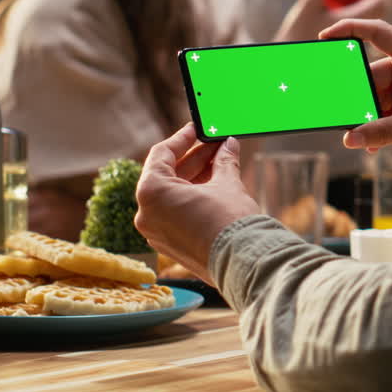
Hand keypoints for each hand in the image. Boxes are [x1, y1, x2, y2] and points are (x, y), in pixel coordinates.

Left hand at [134, 124, 260, 285]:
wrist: (244, 263)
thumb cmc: (231, 223)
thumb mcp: (227, 184)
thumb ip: (223, 161)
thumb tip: (228, 145)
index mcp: (152, 193)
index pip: (162, 154)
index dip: (183, 138)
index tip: (198, 129)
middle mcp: (146, 214)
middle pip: (166, 175)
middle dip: (194, 159)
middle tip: (217, 145)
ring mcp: (156, 233)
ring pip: (172, 195)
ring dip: (195, 177)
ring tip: (222, 162)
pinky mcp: (170, 245)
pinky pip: (175, 213)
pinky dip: (192, 197)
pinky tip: (215, 186)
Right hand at [319, 19, 391, 160]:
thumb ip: (380, 132)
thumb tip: (350, 139)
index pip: (376, 32)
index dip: (349, 29)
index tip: (325, 36)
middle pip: (372, 74)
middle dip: (359, 97)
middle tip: (342, 114)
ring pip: (378, 95)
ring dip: (369, 116)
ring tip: (361, 137)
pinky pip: (388, 109)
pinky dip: (380, 124)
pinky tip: (372, 144)